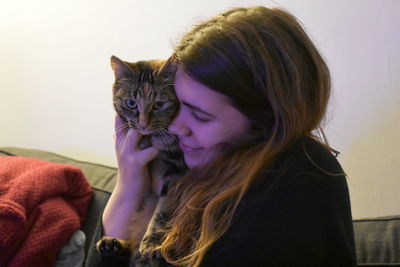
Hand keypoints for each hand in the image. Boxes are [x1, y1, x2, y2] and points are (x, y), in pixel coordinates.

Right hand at [102, 115, 159, 238]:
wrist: (129, 195)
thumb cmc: (134, 172)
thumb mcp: (130, 153)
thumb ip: (135, 140)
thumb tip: (149, 125)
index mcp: (120, 140)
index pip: (120, 118)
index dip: (130, 108)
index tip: (142, 98)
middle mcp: (121, 143)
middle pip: (130, 120)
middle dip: (142, 112)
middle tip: (157, 104)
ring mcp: (127, 152)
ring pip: (139, 131)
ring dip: (152, 126)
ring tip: (166, 120)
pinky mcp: (136, 162)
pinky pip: (152, 149)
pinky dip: (162, 146)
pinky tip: (171, 143)